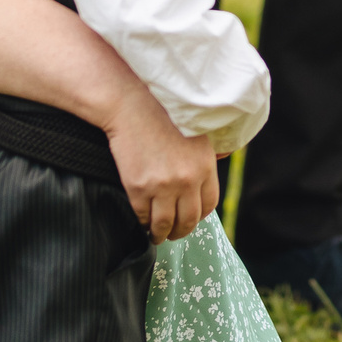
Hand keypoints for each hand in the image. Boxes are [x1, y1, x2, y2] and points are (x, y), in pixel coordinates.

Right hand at [100, 86, 220, 241]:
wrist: (133, 106)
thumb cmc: (164, 117)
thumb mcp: (196, 137)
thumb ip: (203, 162)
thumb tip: (203, 186)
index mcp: (205, 167)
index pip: (209, 205)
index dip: (198, 216)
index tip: (190, 218)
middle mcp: (187, 180)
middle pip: (188, 220)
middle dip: (180, 231)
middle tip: (173, 234)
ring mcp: (162, 186)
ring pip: (164, 225)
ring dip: (160, 234)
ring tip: (156, 235)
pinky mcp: (138, 188)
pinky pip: (142, 216)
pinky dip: (142, 222)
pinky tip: (142, 220)